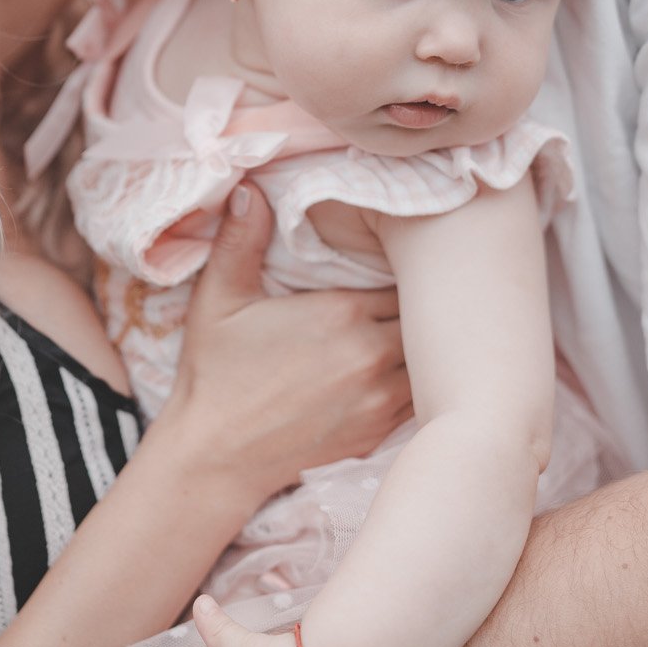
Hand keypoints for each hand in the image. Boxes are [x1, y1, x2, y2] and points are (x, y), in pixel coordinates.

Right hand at [166, 184, 410, 505]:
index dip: (411, 263)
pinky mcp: (379, 431)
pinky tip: (412, 367)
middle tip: (423, 284)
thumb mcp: (219, 299)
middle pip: (428, 315)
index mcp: (342, 314)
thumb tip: (248, 188)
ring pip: (431, 359)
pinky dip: (421, 380)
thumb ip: (240, 241)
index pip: (408, 275)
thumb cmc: (217, 375)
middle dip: (426, 300)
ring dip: (427, 342)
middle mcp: (372, 355)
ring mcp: (381, 399)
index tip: (404, 256)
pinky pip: (422, 398)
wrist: (216, 458)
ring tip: (424, 325)